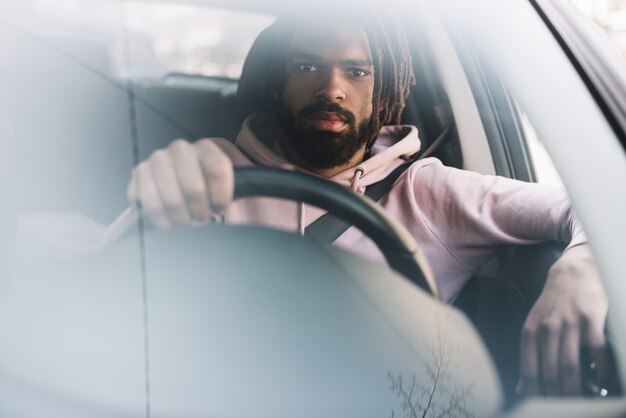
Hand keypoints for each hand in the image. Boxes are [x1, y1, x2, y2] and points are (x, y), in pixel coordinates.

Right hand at [127, 139, 233, 228]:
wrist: (178, 181)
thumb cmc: (204, 185)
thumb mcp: (222, 183)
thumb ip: (229, 190)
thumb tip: (221, 210)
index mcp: (205, 148)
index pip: (217, 171)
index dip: (221, 198)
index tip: (220, 209)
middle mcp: (180, 150)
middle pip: (194, 190)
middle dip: (200, 213)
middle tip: (201, 219)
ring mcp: (157, 161)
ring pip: (172, 201)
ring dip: (182, 219)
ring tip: (186, 220)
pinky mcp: (139, 175)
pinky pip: (151, 206)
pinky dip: (162, 220)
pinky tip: (169, 219)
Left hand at [517, 244, 608, 395]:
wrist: (573, 273)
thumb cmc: (553, 305)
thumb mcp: (534, 327)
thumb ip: (530, 357)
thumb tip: (523, 388)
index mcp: (530, 333)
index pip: (529, 371)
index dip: (536, 393)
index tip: (543, 407)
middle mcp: (547, 329)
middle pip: (550, 373)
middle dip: (558, 397)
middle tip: (565, 408)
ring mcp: (569, 324)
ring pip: (570, 366)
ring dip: (577, 390)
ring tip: (583, 401)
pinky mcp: (591, 320)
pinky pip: (597, 352)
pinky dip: (602, 371)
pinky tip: (603, 381)